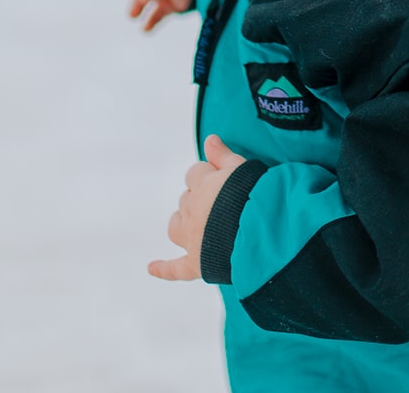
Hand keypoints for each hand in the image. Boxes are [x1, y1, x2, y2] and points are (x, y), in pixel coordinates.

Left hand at [148, 136, 246, 280]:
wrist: (258, 231)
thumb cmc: (253, 195)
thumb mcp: (242, 167)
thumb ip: (223, 154)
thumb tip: (209, 139)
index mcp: (203, 186)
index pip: (195, 173)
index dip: (209, 175)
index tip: (225, 179)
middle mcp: (192, 210)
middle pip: (186, 199)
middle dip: (199, 198)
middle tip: (224, 202)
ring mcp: (191, 238)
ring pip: (176, 227)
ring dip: (182, 223)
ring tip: (198, 223)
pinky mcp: (195, 264)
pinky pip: (174, 269)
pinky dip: (163, 268)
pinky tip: (151, 267)